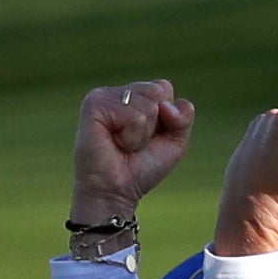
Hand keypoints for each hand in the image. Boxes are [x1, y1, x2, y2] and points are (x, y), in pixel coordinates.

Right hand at [74, 80, 191, 223]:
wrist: (116, 191)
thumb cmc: (140, 167)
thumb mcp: (175, 141)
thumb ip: (184, 116)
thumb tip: (165, 105)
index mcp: (134, 95)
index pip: (164, 87)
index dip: (166, 118)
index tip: (147, 137)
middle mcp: (118, 92)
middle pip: (158, 90)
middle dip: (154, 125)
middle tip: (134, 142)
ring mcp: (103, 95)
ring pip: (148, 104)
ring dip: (141, 134)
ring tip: (123, 145)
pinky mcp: (94, 104)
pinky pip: (133, 115)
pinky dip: (130, 137)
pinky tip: (115, 143)